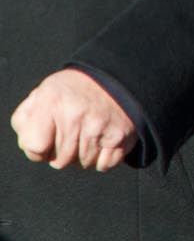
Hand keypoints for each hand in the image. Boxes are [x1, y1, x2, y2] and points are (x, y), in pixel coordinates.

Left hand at [12, 69, 136, 171]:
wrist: (114, 75)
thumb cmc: (72, 90)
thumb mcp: (42, 94)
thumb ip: (25, 120)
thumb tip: (28, 145)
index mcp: (52, 102)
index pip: (35, 148)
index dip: (39, 149)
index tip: (47, 140)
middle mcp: (75, 115)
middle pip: (60, 161)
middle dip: (62, 154)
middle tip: (70, 136)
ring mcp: (100, 126)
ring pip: (83, 164)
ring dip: (83, 155)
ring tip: (87, 136)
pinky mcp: (121, 135)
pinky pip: (105, 165)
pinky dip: (103, 159)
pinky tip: (102, 142)